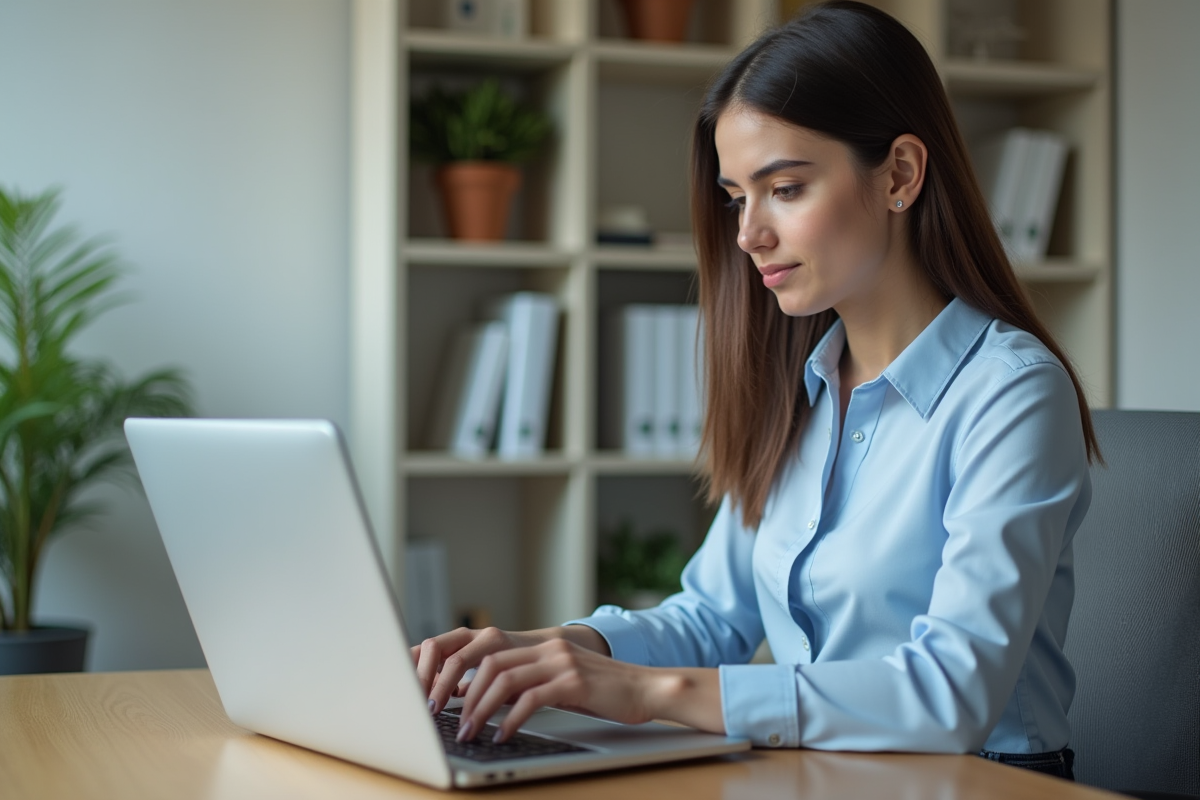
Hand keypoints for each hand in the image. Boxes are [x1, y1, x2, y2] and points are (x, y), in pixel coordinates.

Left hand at [454, 638, 674, 743]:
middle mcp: (548, 648)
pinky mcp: (574, 682)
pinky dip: (511, 719)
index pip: (486, 651)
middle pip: (488, 663)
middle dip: (462, 693)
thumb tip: (480, 698)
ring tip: (470, 732)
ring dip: (481, 709)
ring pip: (504, 679)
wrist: (648, 689)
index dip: (460, 672)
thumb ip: (525, 683)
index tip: (441, 696)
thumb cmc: (603, 692)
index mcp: (541, 646)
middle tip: (450, 721)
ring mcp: (561, 662)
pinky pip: (532, 699)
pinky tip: (502, 735)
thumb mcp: (559, 682)